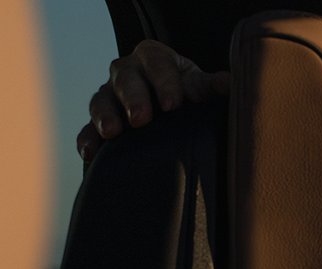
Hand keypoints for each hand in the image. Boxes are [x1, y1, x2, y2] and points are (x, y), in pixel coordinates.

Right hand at [77, 40, 229, 164]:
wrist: (173, 109)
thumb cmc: (189, 93)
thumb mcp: (201, 87)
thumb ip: (212, 86)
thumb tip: (230, 83)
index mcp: (155, 58)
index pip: (156, 63)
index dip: (164, 82)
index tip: (173, 104)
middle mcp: (127, 71)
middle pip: (124, 78)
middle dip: (133, 98)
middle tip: (141, 119)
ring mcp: (110, 95)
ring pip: (101, 100)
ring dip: (105, 116)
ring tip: (112, 133)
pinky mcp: (100, 120)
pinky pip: (88, 128)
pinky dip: (88, 139)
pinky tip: (89, 154)